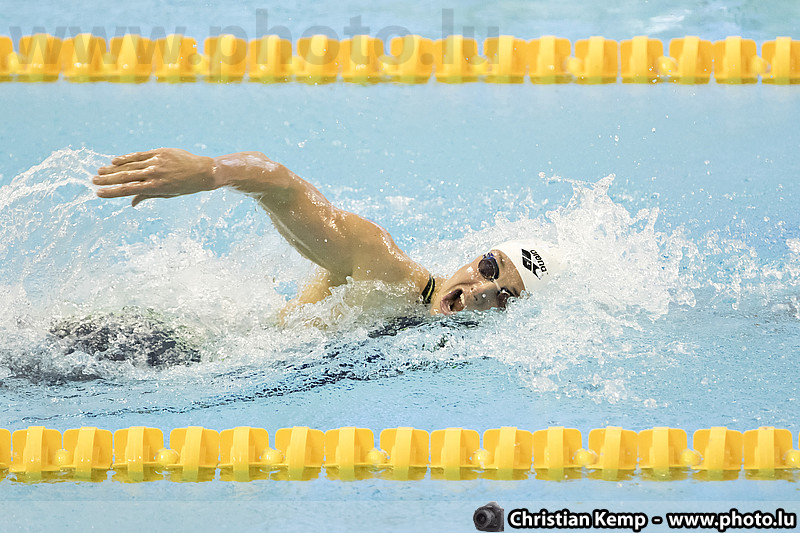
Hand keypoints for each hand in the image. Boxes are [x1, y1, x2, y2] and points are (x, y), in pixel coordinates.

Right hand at [93, 148, 216, 206]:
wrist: (204, 171)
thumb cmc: (186, 186)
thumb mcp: (168, 194)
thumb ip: (148, 196)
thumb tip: (131, 203)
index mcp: (156, 187)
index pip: (129, 190)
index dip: (112, 192)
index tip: (98, 193)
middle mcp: (154, 174)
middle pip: (125, 176)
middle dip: (107, 179)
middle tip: (93, 180)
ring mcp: (156, 161)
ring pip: (130, 165)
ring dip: (113, 168)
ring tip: (100, 171)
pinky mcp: (159, 152)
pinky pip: (139, 155)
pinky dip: (127, 158)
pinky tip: (115, 161)